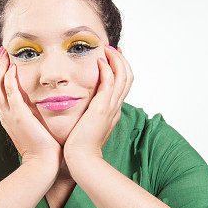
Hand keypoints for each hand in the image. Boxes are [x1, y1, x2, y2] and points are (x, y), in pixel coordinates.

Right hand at [0, 46, 61, 168]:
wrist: (43, 163)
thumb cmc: (44, 148)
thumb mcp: (34, 127)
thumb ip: (33, 115)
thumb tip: (39, 106)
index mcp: (8, 116)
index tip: (6, 61)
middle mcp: (5, 114)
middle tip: (4, 52)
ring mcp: (10, 115)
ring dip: (0, 67)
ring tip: (7, 55)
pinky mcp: (19, 116)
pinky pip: (10, 93)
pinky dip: (9, 79)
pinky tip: (14, 68)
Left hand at [63, 45, 133, 163]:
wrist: (81, 159)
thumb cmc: (80, 146)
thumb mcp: (88, 126)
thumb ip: (89, 114)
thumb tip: (84, 107)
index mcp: (113, 111)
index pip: (123, 85)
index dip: (120, 68)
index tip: (112, 57)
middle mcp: (115, 107)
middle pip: (128, 77)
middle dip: (121, 60)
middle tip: (111, 48)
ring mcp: (111, 108)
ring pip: (123, 77)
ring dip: (116, 59)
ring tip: (106, 48)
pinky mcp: (101, 109)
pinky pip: (109, 83)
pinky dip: (107, 69)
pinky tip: (99, 61)